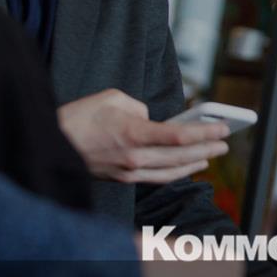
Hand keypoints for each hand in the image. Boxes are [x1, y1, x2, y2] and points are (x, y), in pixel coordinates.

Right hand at [58, 89, 229, 183]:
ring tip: (212, 155)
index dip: (206, 132)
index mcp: (134, 134)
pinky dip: (176, 172)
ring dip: (195, 162)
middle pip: (181, 156)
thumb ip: (139, 108)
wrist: (51, 143)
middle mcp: (135, 157)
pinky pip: (157, 177)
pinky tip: (187, 167)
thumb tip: (151, 120)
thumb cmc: (79, 117)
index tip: (224, 128)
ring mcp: (129, 171)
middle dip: (207, 148)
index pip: (180, 136)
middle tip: (226, 143)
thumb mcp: (112, 98)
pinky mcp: (122, 178)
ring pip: (172, 171)